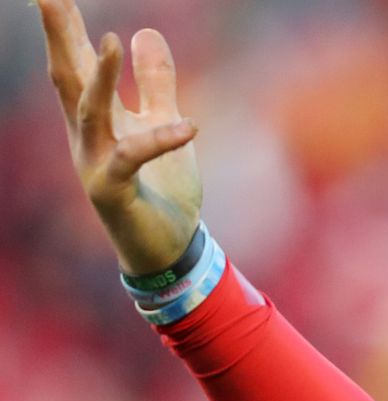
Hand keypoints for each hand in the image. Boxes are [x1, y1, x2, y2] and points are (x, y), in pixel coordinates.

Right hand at [36, 0, 202, 276]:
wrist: (166, 247)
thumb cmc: (161, 187)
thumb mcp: (162, 123)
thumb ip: (154, 82)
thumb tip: (145, 32)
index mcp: (95, 117)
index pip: (76, 63)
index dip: (65, 27)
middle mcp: (86, 135)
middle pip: (68, 77)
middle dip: (60, 38)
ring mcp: (94, 162)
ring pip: (89, 113)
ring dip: (98, 78)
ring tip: (108, 41)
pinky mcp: (113, 191)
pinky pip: (133, 158)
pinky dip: (159, 140)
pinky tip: (189, 125)